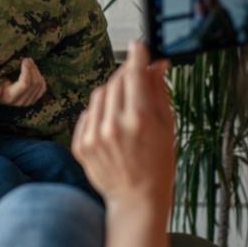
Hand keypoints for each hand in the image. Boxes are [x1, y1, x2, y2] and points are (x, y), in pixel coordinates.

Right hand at [0, 58, 46, 106]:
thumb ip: (4, 71)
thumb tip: (21, 61)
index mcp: (10, 96)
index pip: (25, 83)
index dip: (27, 69)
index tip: (24, 59)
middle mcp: (20, 102)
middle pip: (34, 83)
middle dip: (32, 68)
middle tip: (28, 59)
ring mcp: (28, 102)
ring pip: (39, 85)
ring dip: (36, 71)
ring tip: (30, 63)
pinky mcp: (33, 100)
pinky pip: (42, 88)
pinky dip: (41, 78)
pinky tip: (35, 72)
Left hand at [73, 40, 175, 210]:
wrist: (137, 199)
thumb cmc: (157, 166)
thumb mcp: (167, 127)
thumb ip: (159, 92)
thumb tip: (155, 65)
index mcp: (139, 120)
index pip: (134, 74)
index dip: (137, 56)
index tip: (139, 47)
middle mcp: (114, 126)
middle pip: (115, 82)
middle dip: (127, 76)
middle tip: (137, 81)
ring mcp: (94, 136)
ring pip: (99, 95)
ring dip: (112, 94)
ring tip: (125, 112)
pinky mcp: (80, 145)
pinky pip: (87, 114)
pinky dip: (99, 114)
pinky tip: (112, 128)